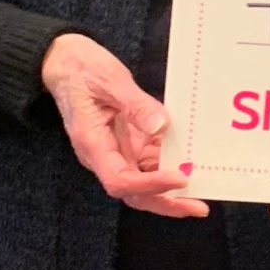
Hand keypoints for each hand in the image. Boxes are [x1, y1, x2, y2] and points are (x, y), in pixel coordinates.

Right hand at [40, 32, 206, 217]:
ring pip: (144, 181)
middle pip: (133, 192)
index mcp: (93, 144)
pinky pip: (149, 161)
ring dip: (172, 187)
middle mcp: (104, 155)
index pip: (119, 180)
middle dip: (166, 202)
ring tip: (204, 185)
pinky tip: (192, 159)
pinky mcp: (126, 142)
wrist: (65, 63)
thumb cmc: (81, 70)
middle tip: (199, 206)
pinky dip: (170, 163)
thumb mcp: (109, 80)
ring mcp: (116, 150)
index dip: (150, 186)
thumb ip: (135, 105)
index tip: (180, 179)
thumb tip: (161, 126)